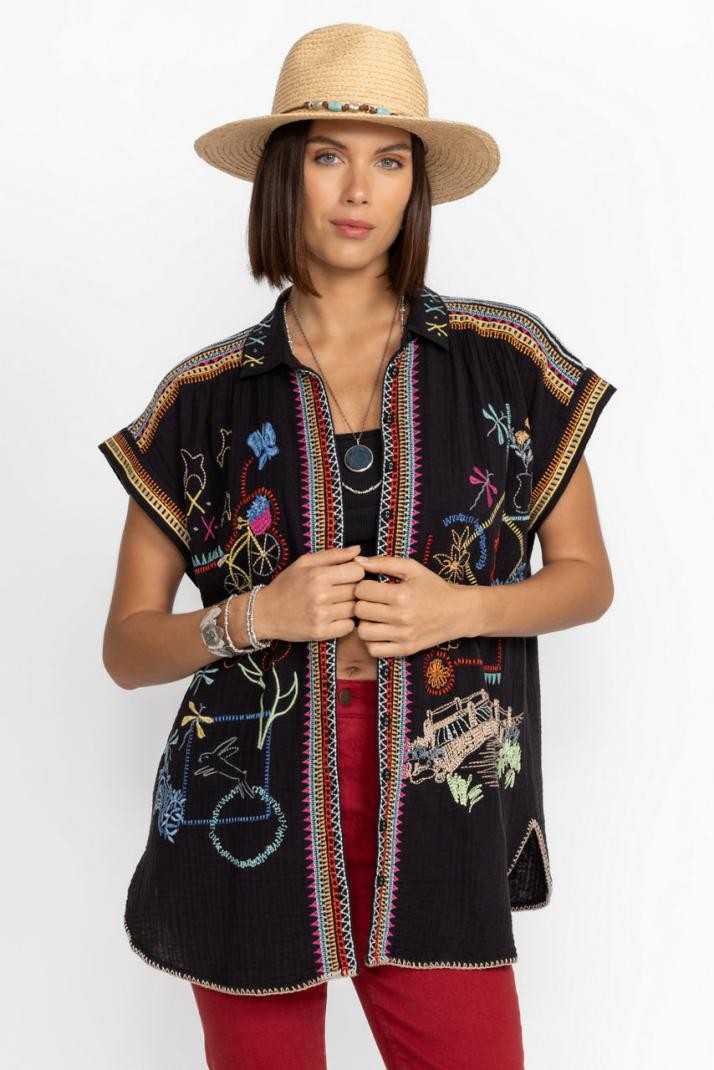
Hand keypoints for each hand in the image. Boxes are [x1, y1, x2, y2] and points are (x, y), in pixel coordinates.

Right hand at [255, 545, 365, 642]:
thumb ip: (333, 555)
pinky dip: (346, 622)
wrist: (264, 613)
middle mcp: (321, 595)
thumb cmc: (286, 584)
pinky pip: (349, 626)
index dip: (355, 572)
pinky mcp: (321, 633)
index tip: (347, 575)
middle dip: (354, 588)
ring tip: (338, 603)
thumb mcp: (305, 563)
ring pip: (355, 609)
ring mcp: (322, 616)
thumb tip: (358, 550)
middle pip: (358, 590)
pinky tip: (335, 617)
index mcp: (318, 575)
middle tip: (342, 590)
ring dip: (350, 606)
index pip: (358, 571)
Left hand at [353, 554, 475, 656]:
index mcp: (402, 594)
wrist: (458, 612)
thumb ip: (384, 562)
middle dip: (361, 603)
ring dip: (364, 623)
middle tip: (370, 601)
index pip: (362, 590)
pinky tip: (379, 631)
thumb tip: (358, 561)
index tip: (371, 586)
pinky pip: (374, 650)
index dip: (363, 585)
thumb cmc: (434, 587)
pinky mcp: (405, 650)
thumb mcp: (413, 568)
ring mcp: (403, 636)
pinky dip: (371, 641)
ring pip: (363, 632)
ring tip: (374, 616)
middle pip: (360, 611)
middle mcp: (401, 617)